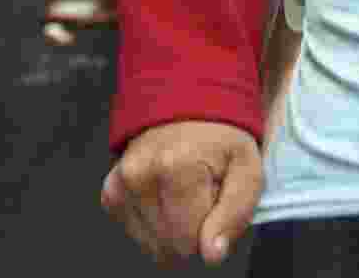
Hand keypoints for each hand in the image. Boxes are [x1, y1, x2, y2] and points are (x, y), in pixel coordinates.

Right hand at [101, 120, 263, 266]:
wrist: (188, 105)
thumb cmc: (221, 137)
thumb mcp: (247, 167)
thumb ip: (235, 213)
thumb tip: (212, 254)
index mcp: (175, 167)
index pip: (191, 243)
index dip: (211, 227)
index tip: (216, 196)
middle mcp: (139, 175)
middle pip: (170, 248)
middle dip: (193, 230)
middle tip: (204, 193)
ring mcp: (121, 185)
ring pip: (153, 246)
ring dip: (174, 228)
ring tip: (187, 192)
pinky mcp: (112, 193)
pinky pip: (137, 235)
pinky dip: (157, 223)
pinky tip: (168, 196)